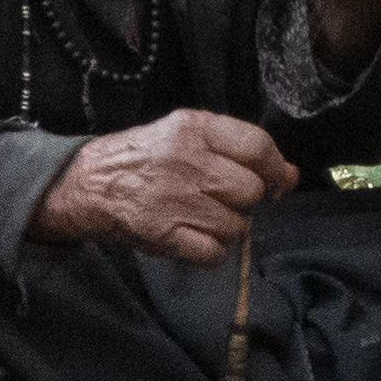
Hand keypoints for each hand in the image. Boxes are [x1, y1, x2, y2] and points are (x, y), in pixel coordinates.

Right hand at [31, 109, 292, 265]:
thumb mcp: (186, 136)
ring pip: (236, 224)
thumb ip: (238, 150)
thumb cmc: (145, 158)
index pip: (257, 146)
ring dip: (225, 227)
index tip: (274, 182)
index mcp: (194, 128)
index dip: (275, 168)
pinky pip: (215, 252)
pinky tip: (193, 238)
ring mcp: (177, 199)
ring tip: (199, 217)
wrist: (88, 183)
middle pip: (250, 190)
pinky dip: (210, 251)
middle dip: (242, 200)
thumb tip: (291, 175)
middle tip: (220, 199)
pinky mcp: (166, 234)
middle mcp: (188, 161)